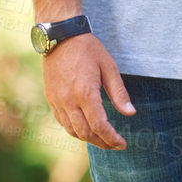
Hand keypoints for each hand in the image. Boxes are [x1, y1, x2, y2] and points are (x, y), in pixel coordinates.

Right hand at [42, 33, 134, 148]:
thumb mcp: (109, 67)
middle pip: (86, 133)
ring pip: (72, 131)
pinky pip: (63, 122)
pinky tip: (85, 128)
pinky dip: (75, 130)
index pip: (100, 126)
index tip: (122, 144)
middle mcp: (69, 101)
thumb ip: (119, 93)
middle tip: (115, 144)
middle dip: (102, 143)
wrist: (60, 37)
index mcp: (85, 93)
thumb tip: (130, 113)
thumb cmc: (88, 49)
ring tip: (102, 139)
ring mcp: (57, 101)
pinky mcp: (51, 99)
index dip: (112, 138)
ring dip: (88, 139)